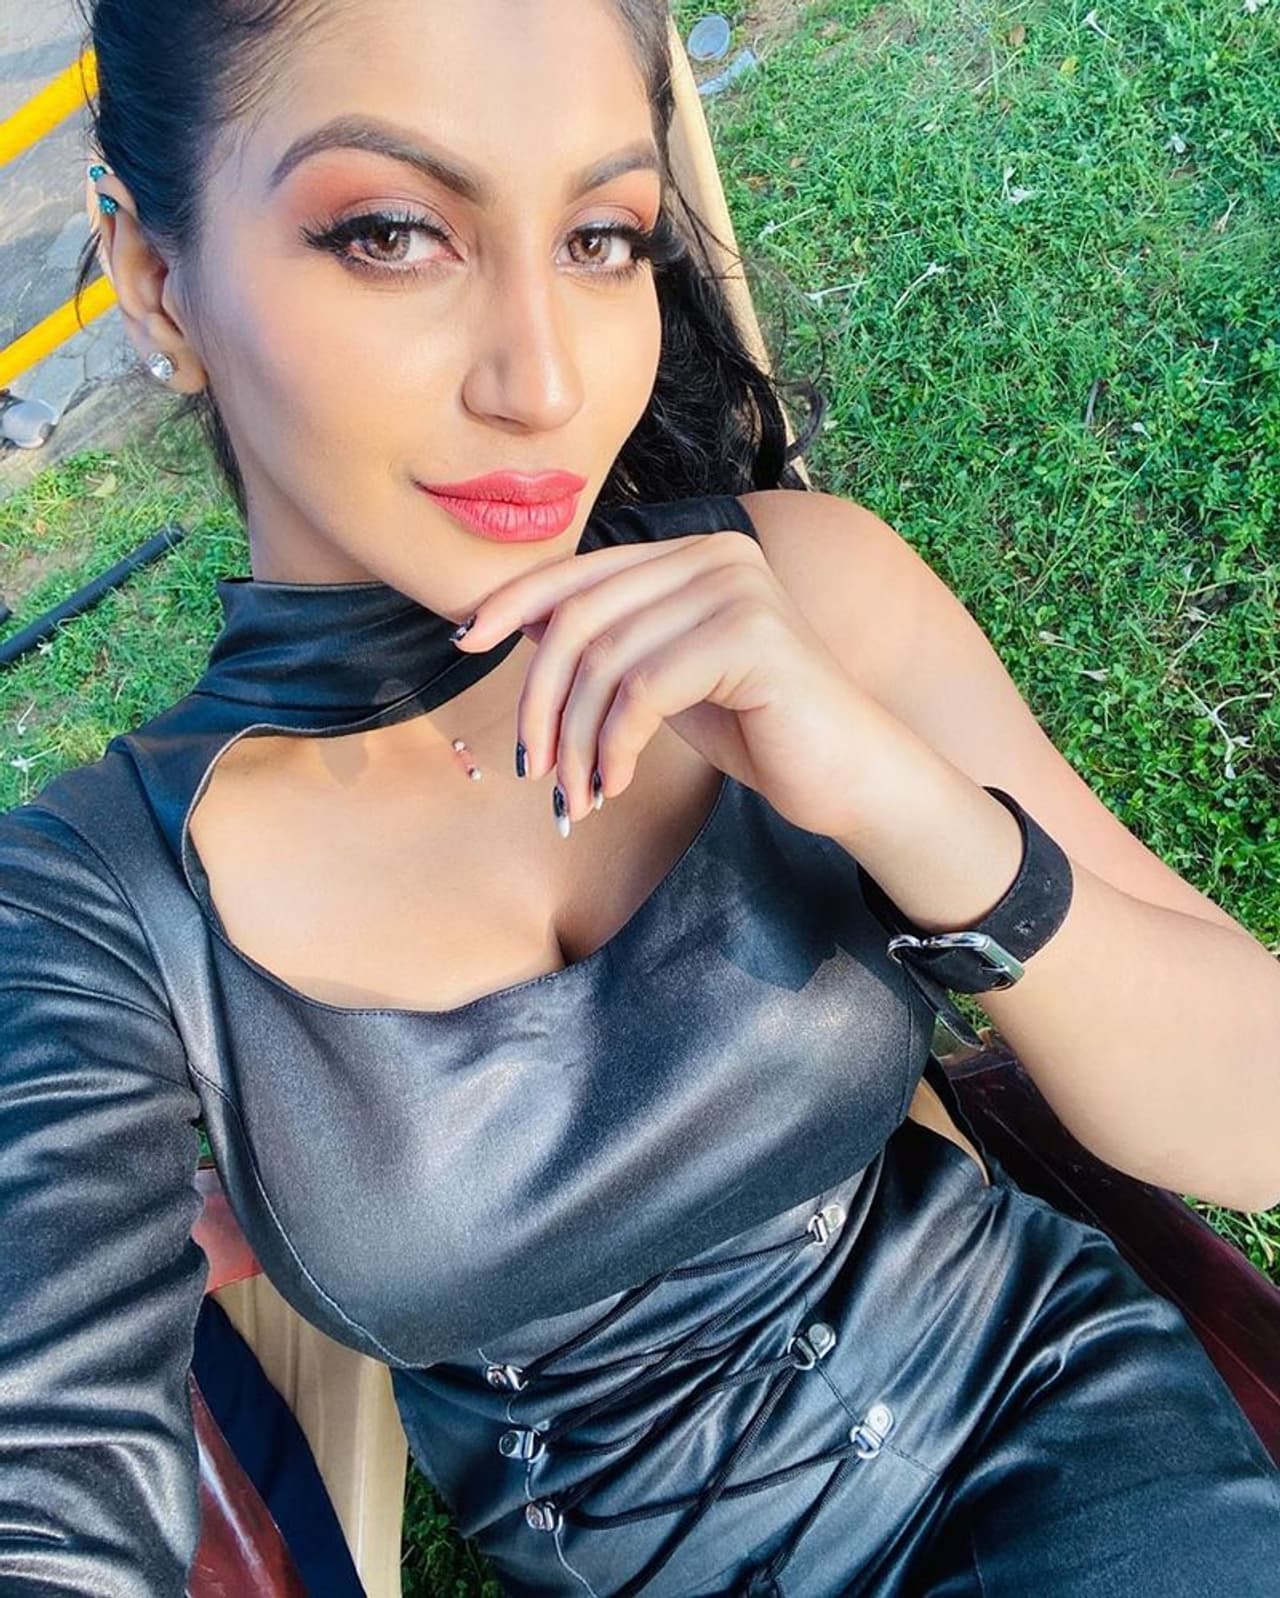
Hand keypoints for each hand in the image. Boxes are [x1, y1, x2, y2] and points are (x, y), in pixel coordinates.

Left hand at [450, 527, 876, 838]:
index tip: (465, 641)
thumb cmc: (758, 731)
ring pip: (605, 663)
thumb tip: (523, 624)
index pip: (582, 570)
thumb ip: (612, 646)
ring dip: (576, 742)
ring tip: (578, 794)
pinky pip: (642, 692)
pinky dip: (614, 748)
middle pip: (582, 619)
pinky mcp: (749, 637)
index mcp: (695, 553)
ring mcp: (736, 590)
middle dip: (541, 701)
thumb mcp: (666, 680)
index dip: (514, 602)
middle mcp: (717, 556)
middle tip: (532, 769)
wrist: (849, 775)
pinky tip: (615, 785)